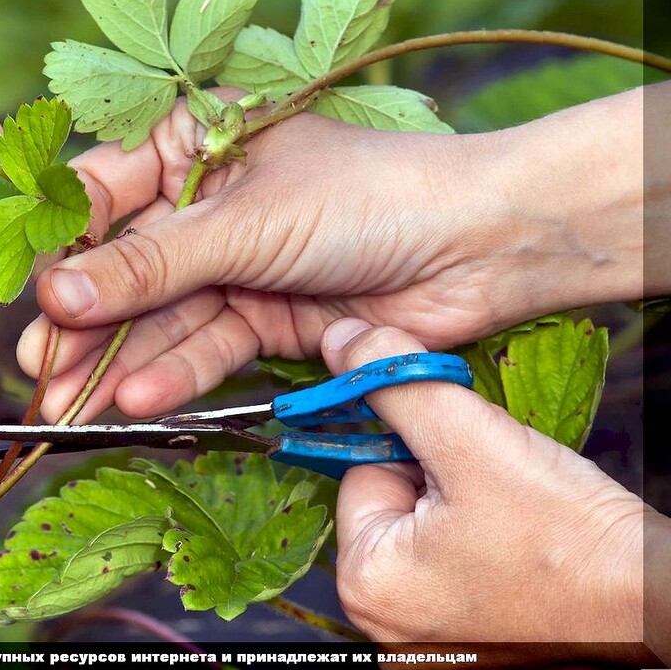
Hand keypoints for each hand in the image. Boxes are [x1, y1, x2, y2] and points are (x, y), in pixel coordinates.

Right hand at [17, 88, 645, 423]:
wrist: (479, 248)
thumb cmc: (364, 198)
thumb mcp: (242, 225)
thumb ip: (148, 266)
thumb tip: (54, 292)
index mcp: (195, 144)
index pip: (104, 194)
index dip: (63, 246)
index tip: (29, 295)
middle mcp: (207, 204)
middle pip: (127, 267)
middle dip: (84, 322)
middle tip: (39, 371)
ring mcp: (236, 264)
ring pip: (161, 317)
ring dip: (117, 361)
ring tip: (68, 406)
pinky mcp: (265, 317)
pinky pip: (206, 346)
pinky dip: (174, 374)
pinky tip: (135, 401)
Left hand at [321, 317, 661, 661]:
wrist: (660, 607)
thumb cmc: (572, 540)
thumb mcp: (471, 442)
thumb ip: (396, 384)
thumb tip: (341, 343)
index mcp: (366, 583)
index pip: (361, 472)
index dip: (417, 448)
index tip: (468, 460)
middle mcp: (385, 620)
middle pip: (394, 501)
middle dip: (443, 479)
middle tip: (501, 492)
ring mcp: (428, 633)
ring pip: (430, 526)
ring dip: (469, 505)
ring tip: (520, 521)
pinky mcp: (471, 636)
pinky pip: (459, 561)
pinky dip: (488, 540)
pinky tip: (526, 545)